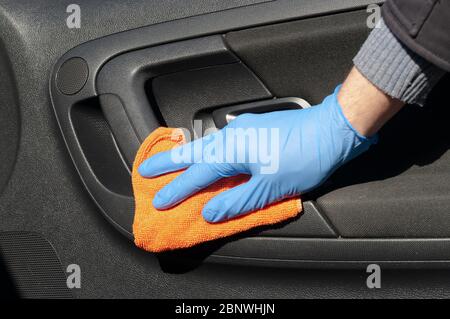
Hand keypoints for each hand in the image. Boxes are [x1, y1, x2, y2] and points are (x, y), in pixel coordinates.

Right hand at [138, 86, 376, 222]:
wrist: (332, 130)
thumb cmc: (305, 158)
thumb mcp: (270, 188)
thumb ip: (237, 201)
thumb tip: (209, 213)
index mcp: (232, 151)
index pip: (197, 176)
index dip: (176, 191)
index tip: (158, 201)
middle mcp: (232, 136)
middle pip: (192, 152)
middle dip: (167, 162)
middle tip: (145, 169)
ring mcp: (243, 130)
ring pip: (205, 145)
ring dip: (185, 156)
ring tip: (169, 163)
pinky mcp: (254, 129)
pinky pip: (220, 141)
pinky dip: (206, 151)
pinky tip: (206, 156)